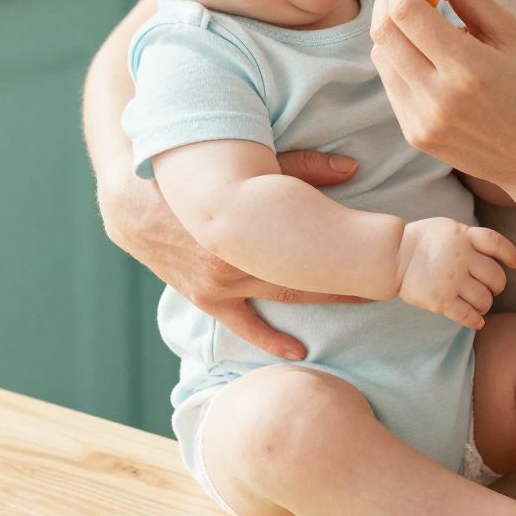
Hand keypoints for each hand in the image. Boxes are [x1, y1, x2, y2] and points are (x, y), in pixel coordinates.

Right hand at [100, 149, 361, 359]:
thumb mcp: (246, 163)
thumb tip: (353, 168)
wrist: (132, 201)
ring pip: (282, 299)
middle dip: (344, 282)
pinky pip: (243, 325)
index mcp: (246, 231)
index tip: (383, 259)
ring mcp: (218, 286)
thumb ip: (302, 167)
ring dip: (319, 301)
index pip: (312, 249)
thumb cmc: (193, 173)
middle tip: (383, 284)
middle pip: (304, 277)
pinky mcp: (205, 297)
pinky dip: (270, 339)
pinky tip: (299, 352)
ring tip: (359, 305)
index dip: (350, 255)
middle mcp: (234, 265)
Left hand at [370, 0, 515, 194]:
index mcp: (468, 69)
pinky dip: (399, 57)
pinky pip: (390, 83)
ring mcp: (421, 121)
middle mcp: (438, 99)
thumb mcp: (509, 32)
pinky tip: (426, 54)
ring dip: (392, 27)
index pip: (407, 12)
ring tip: (422, 19)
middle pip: (385, 32)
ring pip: (382, 57)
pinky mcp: (414, 135)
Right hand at [395, 217, 515, 330]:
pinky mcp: (441, 300)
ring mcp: (452, 280)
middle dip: (497, 286)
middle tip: (492, 289)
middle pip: (495, 277)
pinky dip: (476, 321)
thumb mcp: (448, 228)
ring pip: (484, 299)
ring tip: (480, 304)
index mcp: (464, 236)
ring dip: (486, 304)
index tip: (515, 263)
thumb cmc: (422, 240)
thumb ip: (471, 237)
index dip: (510, 254)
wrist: (393, 255)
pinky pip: (467, 316)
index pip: (496, 243)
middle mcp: (461, 258)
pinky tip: (477, 322)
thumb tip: (495, 252)